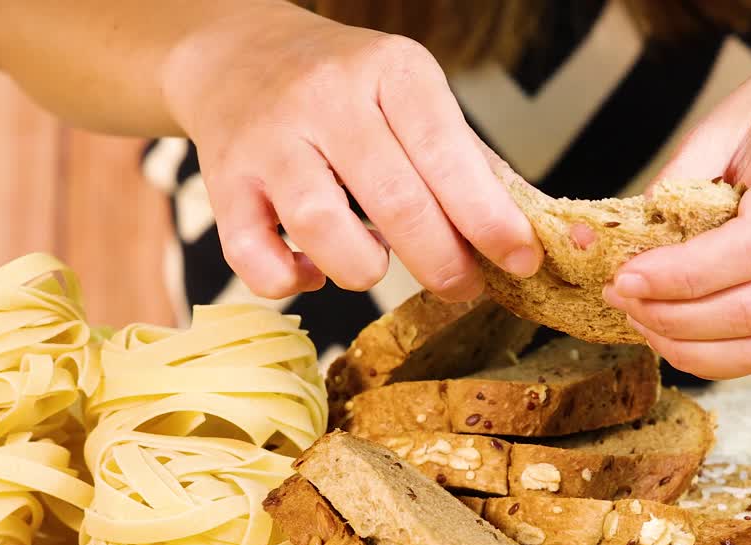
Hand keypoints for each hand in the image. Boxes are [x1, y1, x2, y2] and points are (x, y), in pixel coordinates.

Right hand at [162, 3, 538, 299]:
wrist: (238, 53)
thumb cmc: (345, 88)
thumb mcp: (412, 96)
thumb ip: (468, 163)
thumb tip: (526, 236)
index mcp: (391, 70)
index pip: (448, 154)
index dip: (490, 219)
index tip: (521, 260)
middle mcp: (327, 98)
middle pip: (396, 202)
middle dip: (442, 262)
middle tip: (461, 285)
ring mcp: (269, 139)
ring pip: (323, 229)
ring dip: (363, 269)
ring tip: (376, 262)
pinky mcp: (223, 182)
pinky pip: (255, 258)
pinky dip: (291, 282)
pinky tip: (313, 270)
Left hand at [603, 47, 750, 379]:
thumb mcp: (728, 118)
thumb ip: (675, 181)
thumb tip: (615, 243)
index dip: (682, 276)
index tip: (626, 277)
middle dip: (677, 318)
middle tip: (623, 299)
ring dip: (695, 348)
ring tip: (644, 320)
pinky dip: (721, 353)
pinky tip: (679, 329)